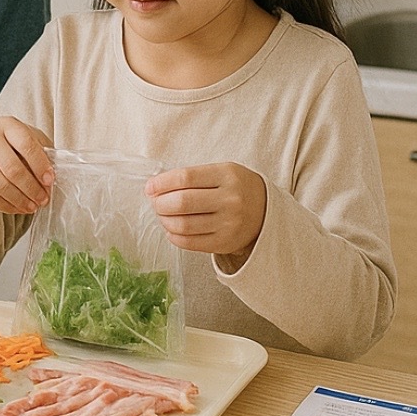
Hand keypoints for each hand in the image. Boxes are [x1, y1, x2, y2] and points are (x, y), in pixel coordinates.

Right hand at [0, 117, 53, 221]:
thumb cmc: (14, 144)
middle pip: (12, 169)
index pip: (25, 144)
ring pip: (1, 186)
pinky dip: (8, 206)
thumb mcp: (30, 139)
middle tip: (43, 199)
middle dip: (31, 188)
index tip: (49, 180)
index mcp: (6, 125)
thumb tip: (48, 183)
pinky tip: (19, 207)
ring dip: (21, 200)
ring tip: (33, 206)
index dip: (40, 165)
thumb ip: (43, 155)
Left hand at [145, 162, 266, 266]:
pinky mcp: (225, 243)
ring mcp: (229, 224)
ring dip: (165, 220)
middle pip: (182, 202)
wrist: (266, 211)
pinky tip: (172, 229)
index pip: (184, 178)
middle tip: (156, 202)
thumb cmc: (236, 188)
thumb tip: (155, 187)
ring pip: (183, 225)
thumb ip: (192, 177)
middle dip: (160, 203)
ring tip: (163, 215)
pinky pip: (189, 243)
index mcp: (227, 175)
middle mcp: (230, 200)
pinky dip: (173, 236)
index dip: (161, 183)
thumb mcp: (221, 172)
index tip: (150, 187)